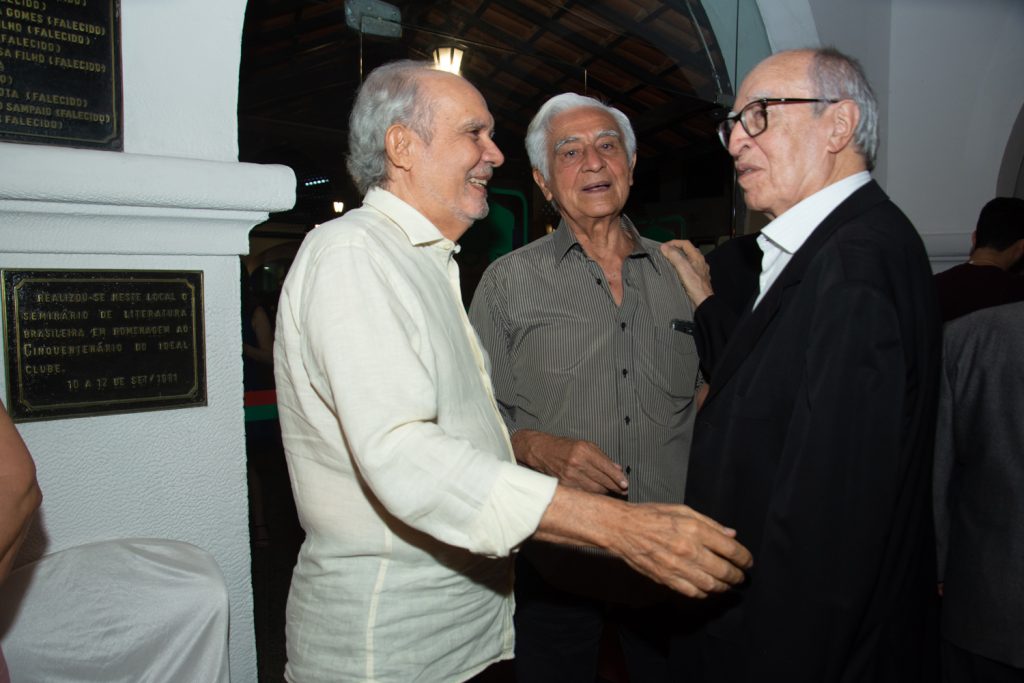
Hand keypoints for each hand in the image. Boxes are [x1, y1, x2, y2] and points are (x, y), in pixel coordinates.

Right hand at [511, 430, 627, 494]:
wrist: (541, 450)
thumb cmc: (563, 447)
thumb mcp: (585, 445)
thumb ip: (602, 457)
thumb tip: (617, 469)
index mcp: (585, 450)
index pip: (607, 467)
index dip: (618, 478)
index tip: (625, 484)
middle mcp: (577, 463)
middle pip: (602, 481)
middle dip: (614, 487)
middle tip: (622, 490)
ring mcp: (570, 475)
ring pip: (594, 490)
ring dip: (604, 492)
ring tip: (610, 491)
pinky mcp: (564, 485)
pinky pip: (583, 494)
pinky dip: (591, 495)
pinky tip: (596, 493)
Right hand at [611, 502, 751, 597]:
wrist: (622, 528)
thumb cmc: (651, 516)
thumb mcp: (683, 510)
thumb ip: (710, 523)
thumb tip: (732, 535)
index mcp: (695, 529)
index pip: (730, 549)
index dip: (744, 558)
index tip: (748, 561)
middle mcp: (689, 549)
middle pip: (724, 570)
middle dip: (737, 576)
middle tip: (741, 577)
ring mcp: (677, 567)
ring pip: (711, 585)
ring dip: (724, 587)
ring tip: (727, 584)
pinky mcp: (667, 578)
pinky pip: (693, 592)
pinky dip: (705, 593)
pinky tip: (708, 588)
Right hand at [660, 240, 713, 307]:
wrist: (703, 301)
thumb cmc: (695, 285)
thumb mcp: (683, 268)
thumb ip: (674, 256)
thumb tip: (664, 247)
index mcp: (697, 257)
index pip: (685, 244)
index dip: (674, 242)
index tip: (664, 246)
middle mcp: (700, 262)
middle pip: (689, 251)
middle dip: (677, 249)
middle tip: (667, 252)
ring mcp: (701, 271)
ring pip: (690, 260)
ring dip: (681, 258)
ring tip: (671, 261)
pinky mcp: (699, 279)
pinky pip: (691, 269)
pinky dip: (684, 267)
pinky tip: (680, 273)